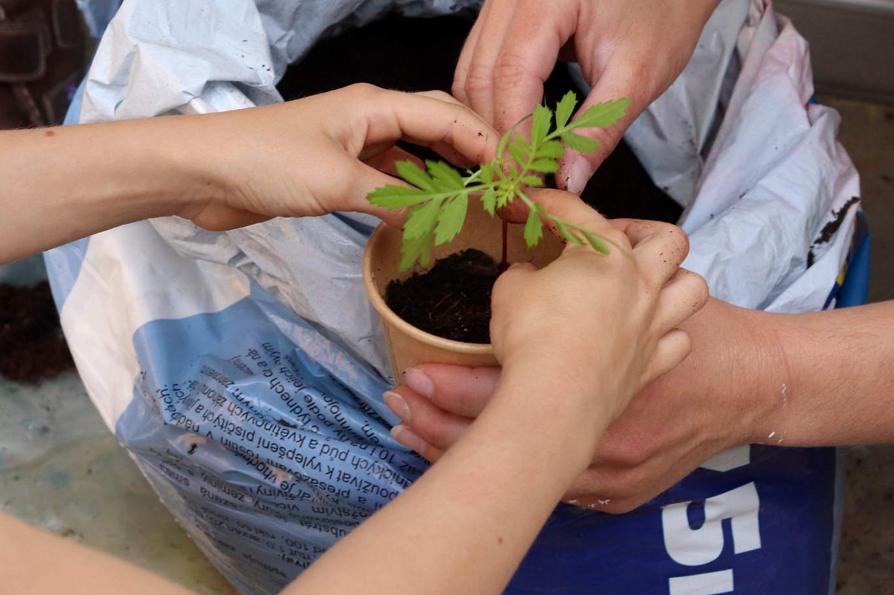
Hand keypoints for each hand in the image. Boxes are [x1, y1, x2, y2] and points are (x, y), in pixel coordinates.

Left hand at [180, 85, 497, 229]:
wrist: (200, 173)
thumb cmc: (266, 163)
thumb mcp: (337, 182)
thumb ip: (394, 199)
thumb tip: (439, 216)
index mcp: (376, 105)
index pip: (450, 117)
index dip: (489, 143)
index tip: (518, 175)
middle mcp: (372, 117)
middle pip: (440, 124)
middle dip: (476, 149)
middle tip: (507, 184)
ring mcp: (355, 142)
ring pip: (417, 151)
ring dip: (448, 171)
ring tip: (480, 197)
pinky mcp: (338, 169)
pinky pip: (392, 175)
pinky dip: (416, 190)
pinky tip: (431, 210)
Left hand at [388, 298, 784, 512]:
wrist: (750, 380)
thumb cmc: (691, 327)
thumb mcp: (628, 287)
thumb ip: (570, 285)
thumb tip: (516, 269)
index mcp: (595, 374)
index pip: (504, 390)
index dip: (450, 387)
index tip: (407, 377)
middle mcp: (599, 432)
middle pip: (504, 443)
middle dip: (441, 429)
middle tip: (397, 409)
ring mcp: (609, 471)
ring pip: (521, 475)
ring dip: (469, 458)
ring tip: (416, 438)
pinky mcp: (620, 492)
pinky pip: (554, 490)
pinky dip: (518, 476)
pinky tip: (482, 469)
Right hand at [453, 0, 717, 192]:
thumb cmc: (663, 12)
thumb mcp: (638, 75)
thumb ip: (598, 130)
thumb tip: (567, 182)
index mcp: (545, 0)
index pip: (511, 76)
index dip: (513, 134)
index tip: (525, 180)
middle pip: (480, 76)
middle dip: (496, 134)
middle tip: (521, 182)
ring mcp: (501, 3)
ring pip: (471, 73)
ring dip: (488, 123)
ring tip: (518, 164)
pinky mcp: (503, 15)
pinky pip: (480, 63)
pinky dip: (491, 103)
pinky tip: (514, 133)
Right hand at [489, 196, 707, 431]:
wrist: (556, 398)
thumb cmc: (533, 336)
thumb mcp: (510, 290)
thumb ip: (524, 275)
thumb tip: (528, 275)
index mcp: (605, 254)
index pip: (579, 214)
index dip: (551, 203)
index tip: (533, 202)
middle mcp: (641, 283)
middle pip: (669, 239)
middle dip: (646, 232)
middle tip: (618, 241)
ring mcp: (653, 323)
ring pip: (693, 288)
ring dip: (676, 281)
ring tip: (650, 285)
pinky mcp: (653, 363)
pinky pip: (679, 342)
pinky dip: (668, 335)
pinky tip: (648, 335)